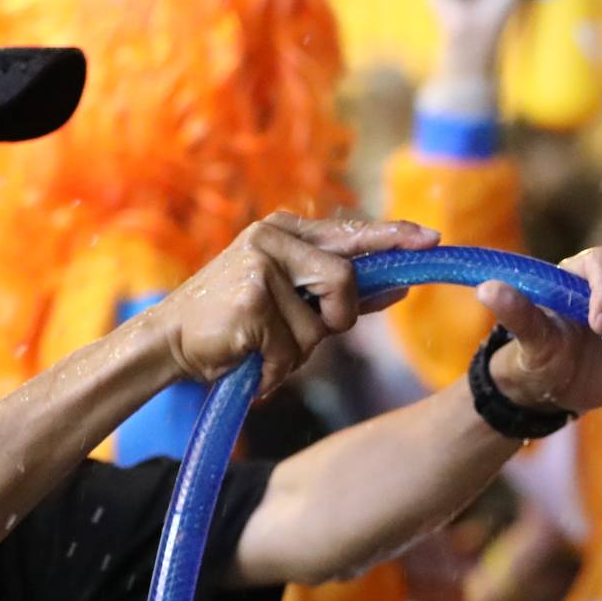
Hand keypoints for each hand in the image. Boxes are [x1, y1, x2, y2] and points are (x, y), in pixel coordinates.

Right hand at [154, 213, 438, 393]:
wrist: (169, 341)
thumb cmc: (235, 323)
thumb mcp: (291, 300)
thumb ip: (342, 293)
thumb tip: (400, 287)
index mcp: (286, 231)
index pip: (352, 232)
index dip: (394, 237)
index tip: (431, 240)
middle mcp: (273, 238)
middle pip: (344, 282)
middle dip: (335, 320)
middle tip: (305, 333)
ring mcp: (260, 265)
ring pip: (319, 326)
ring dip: (297, 353)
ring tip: (263, 348)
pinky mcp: (251, 300)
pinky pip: (291, 349)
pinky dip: (276, 369)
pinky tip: (249, 360)